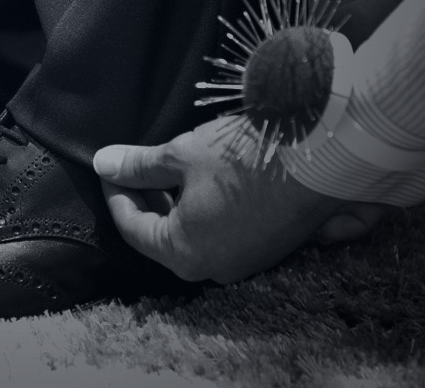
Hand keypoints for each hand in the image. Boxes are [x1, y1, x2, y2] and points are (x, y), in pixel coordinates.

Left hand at [94, 117, 389, 282]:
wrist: (321, 156)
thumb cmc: (245, 157)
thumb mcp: (182, 155)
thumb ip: (140, 165)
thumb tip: (103, 164)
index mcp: (184, 253)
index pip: (133, 229)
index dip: (117, 195)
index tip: (110, 170)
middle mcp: (213, 269)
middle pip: (163, 238)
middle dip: (146, 202)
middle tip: (134, 169)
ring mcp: (245, 262)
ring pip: (194, 238)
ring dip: (176, 207)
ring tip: (167, 172)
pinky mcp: (269, 248)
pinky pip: (223, 235)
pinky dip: (204, 213)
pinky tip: (204, 183)